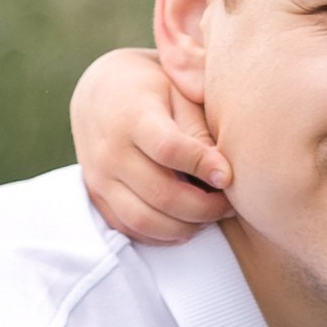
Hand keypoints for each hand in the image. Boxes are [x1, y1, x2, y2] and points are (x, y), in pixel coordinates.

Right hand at [70, 45, 229, 242]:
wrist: (100, 95)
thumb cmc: (151, 92)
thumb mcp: (177, 93)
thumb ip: (198, 128)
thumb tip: (223, 173)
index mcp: (133, 117)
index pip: (169, 149)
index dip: (202, 165)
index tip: (228, 175)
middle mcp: (111, 151)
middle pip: (161, 193)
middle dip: (203, 207)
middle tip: (229, 204)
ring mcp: (100, 178)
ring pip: (144, 220)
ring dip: (185, 227)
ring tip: (209, 216)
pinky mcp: (97, 197)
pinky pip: (130, 229)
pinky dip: (161, 235)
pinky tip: (185, 224)